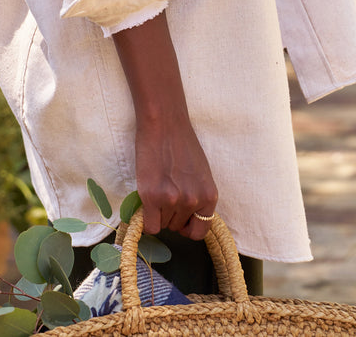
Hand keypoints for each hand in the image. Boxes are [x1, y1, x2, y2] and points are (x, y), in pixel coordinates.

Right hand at [135, 114, 217, 241]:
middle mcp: (193, 201)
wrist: (164, 124)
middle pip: (178, 227)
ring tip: (157, 186)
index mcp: (210, 196)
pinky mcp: (152, 197)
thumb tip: (188, 219)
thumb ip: (198, 197)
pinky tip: (146, 201)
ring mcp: (173, 200)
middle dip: (171, 214)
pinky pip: (149, 225)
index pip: (200, 230)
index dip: (188, 226)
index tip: (180, 218)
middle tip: (166, 190)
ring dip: (158, 211)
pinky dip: (146, 219)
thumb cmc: (182, 144)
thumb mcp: (201, 174)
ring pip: (162, 224)